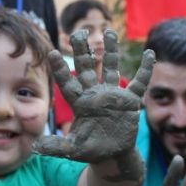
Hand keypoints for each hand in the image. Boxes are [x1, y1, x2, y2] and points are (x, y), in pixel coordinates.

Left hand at [35, 30, 154, 181]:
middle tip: (79, 33)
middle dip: (82, 51)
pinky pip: (139, 82)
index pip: (68, 84)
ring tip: (109, 31)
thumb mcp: (73, 149)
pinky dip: (146, 69)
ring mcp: (112, 95)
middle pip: (87, 68)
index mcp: (80, 103)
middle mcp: (95, 94)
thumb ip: (56, 146)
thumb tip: (36, 147)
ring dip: (110, 50)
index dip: (60, 70)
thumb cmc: (90, 150)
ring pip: (110, 68)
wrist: (112, 154)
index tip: (52, 53)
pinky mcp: (129, 101)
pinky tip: (149, 53)